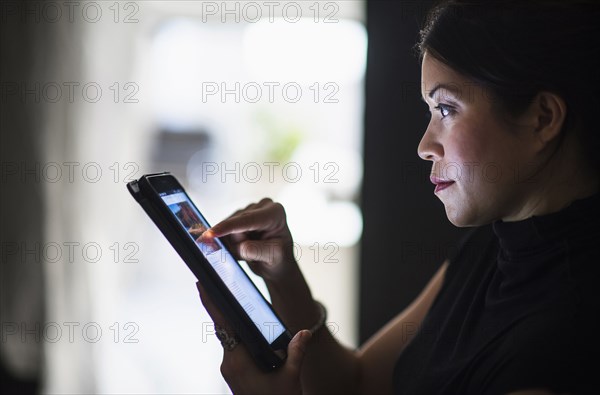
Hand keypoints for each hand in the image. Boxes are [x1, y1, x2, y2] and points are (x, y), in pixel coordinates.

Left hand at [197, 281, 311, 394]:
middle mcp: (229, 363)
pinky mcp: (234, 374)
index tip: (201, 284)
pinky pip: (234, 348)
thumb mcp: (291, 378)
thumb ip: (296, 353)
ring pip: (229, 338)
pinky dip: (238, 335)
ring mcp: (230, 370)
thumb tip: (304, 333)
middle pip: (224, 327)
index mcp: (238, 361)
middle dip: (221, 306)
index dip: (211, 303)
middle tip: (216, 283)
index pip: (223, 324)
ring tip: (235, 302)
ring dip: (231, 321)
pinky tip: (248, 329)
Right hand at [199, 198, 295, 282]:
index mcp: (275, 213)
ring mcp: (248, 211)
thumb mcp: (272, 256)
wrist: (277, 264)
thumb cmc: (279, 259)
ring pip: (228, 229)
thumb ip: (254, 250)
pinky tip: (240, 248)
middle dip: (238, 243)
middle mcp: (262, 207)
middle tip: (253, 255)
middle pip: (235, 225)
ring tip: (251, 251)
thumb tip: (238, 246)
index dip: (229, 227)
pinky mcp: (238, 218)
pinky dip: (229, 243)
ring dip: (234, 244)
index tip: (211, 234)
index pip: (247, 219)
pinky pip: (223, 231)